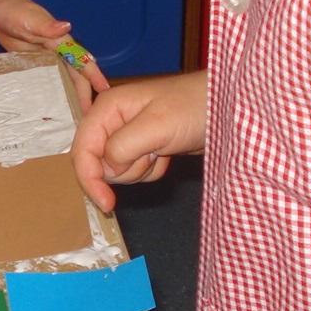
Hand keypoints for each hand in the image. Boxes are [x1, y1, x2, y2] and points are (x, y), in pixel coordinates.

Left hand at [0, 0, 110, 108]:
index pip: (82, 60)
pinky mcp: (37, 66)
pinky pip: (48, 83)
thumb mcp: (30, 19)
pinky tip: (52, 111)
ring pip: (64, 82)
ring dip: (70, 99)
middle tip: (89, 117)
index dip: (94, 75)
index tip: (105, 90)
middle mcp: (59, 53)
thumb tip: (65, 27)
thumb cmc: (15, 11)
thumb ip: (46, 25)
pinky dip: (53, 96)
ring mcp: (48, 61)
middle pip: (76, 77)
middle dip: (84, 95)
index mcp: (62, 41)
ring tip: (74, 119)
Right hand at [72, 70, 207, 212]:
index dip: (89, 178)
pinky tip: (167, 153)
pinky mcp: (145, 147)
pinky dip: (153, 169)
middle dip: (126, 168)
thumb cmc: (193, 108)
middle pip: (99, 164)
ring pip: (118, 172)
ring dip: (142, 169)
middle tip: (153, 152)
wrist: (227, 107)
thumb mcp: (156, 126)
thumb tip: (107, 169)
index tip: (106, 203)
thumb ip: (122, 147)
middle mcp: (112, 121)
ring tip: (162, 149)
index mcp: (107, 108)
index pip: (82, 150)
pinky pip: (137, 172)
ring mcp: (129, 135)